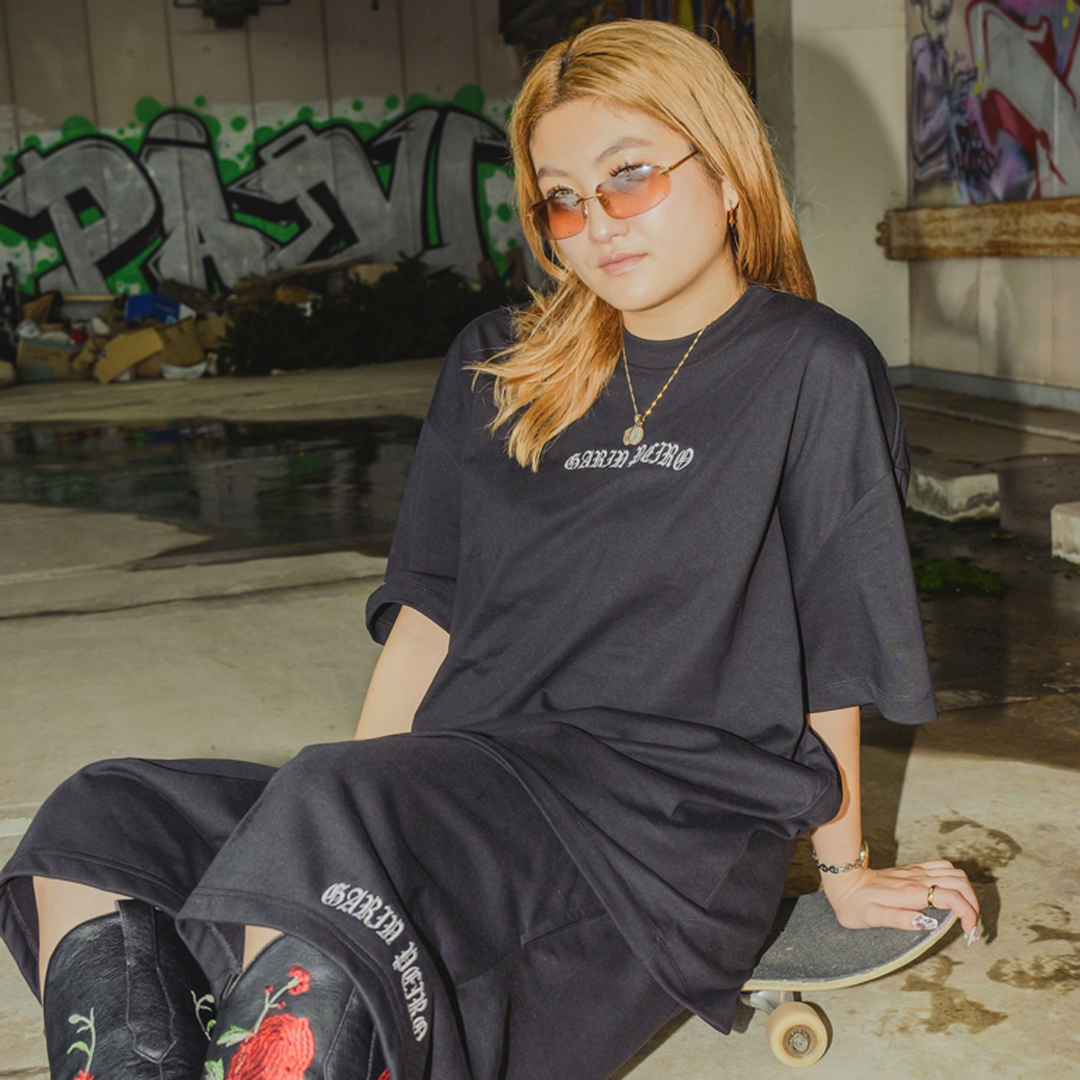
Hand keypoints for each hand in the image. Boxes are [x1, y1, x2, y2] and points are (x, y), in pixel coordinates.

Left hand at [820, 860, 980, 937]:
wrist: (843, 882)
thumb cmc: (855, 905)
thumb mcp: (871, 918)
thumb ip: (898, 920)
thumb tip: (926, 923)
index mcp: (910, 892)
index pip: (951, 897)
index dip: (968, 914)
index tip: (969, 932)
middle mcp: (917, 878)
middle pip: (960, 883)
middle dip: (974, 905)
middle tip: (971, 927)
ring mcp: (916, 871)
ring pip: (955, 873)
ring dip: (968, 893)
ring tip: (966, 914)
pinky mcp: (914, 869)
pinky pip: (943, 868)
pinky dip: (957, 881)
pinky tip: (953, 896)